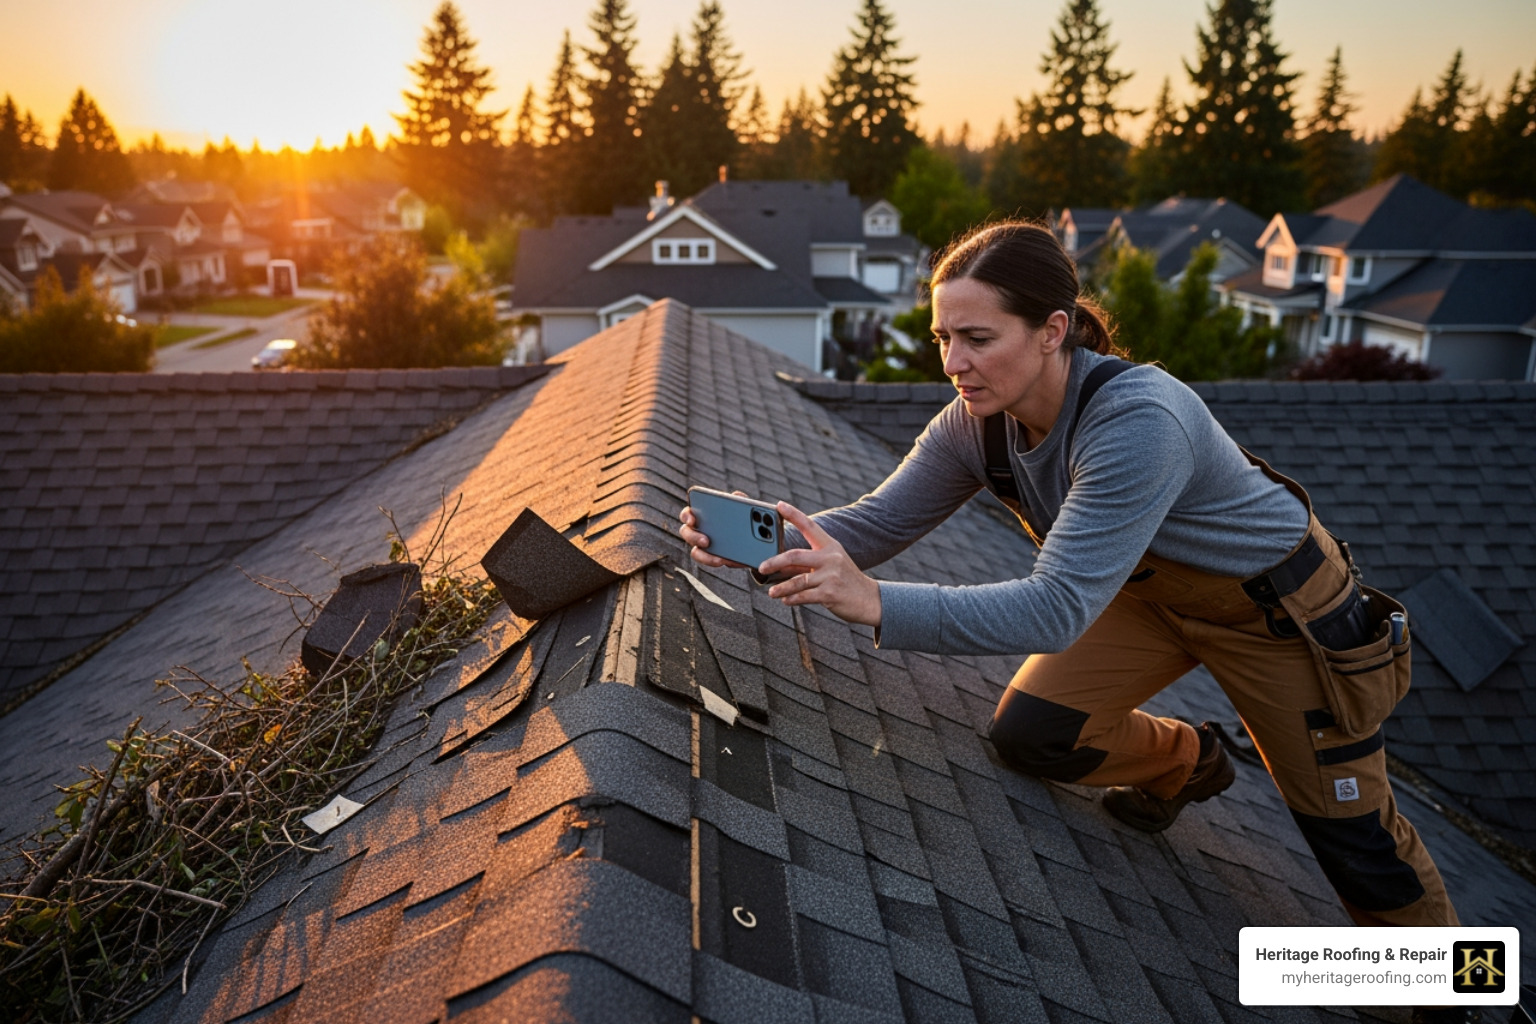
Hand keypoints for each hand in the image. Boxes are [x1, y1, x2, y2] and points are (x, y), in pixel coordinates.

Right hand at [679, 494, 744, 569]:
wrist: (753, 537)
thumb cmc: (742, 518)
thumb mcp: (743, 508)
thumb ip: (739, 501)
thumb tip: (737, 495)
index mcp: (702, 514)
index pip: (688, 513)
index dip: (687, 515)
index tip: (692, 519)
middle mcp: (698, 530)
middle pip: (686, 533)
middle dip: (694, 537)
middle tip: (706, 541)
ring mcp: (703, 545)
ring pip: (696, 552)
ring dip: (705, 555)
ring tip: (719, 559)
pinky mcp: (712, 557)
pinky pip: (709, 560)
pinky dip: (716, 561)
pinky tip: (727, 561)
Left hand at [760, 502, 881, 627]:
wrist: (869, 599)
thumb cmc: (844, 580)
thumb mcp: (831, 564)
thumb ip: (807, 562)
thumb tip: (778, 565)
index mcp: (830, 546)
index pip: (809, 526)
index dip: (793, 514)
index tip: (778, 505)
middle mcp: (831, 558)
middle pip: (795, 556)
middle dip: (775, 562)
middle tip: (761, 567)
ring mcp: (831, 576)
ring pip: (797, 580)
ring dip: (781, 588)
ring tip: (771, 592)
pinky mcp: (830, 594)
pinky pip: (804, 596)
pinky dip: (792, 599)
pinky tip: (785, 601)